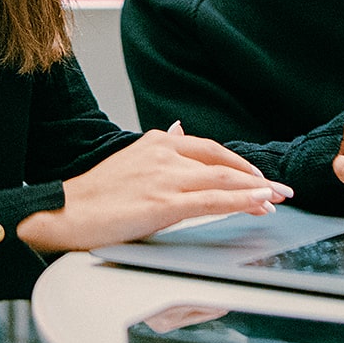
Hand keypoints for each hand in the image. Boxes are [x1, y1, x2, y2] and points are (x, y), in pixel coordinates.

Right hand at [18, 130, 293, 252]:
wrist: (62, 213)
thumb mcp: (132, 159)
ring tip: (277, 198)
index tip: (258, 177)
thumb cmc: (95, 194)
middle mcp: (165, 154)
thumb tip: (179, 129)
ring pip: (223, 180)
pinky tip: (258, 204)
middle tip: (281, 189)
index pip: (210, 150)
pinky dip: (241, 201)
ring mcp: (165, 177)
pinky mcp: (163, 203)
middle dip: (256, 177)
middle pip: (223, 163)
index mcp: (158, 142)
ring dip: (256, 190)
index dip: (239, 164)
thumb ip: (162, 147)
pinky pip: (212, 201)